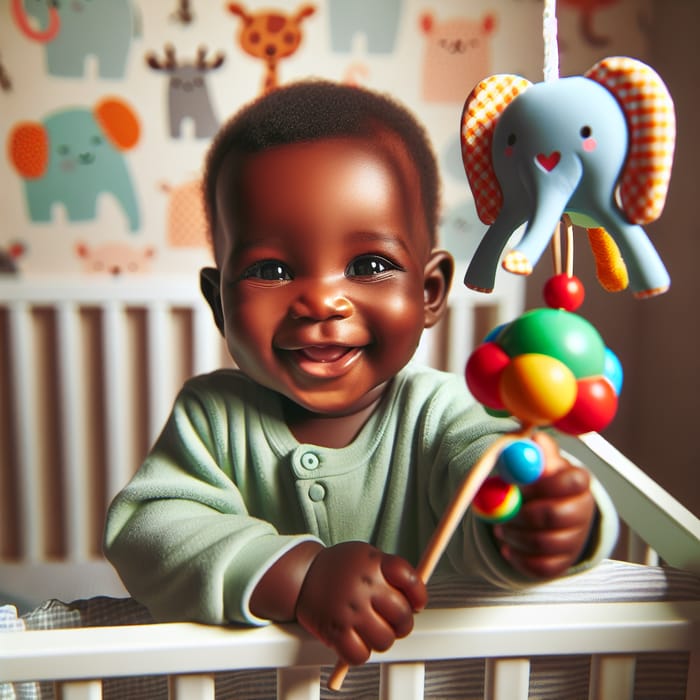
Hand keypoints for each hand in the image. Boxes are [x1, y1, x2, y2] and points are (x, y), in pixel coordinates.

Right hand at [295, 541, 426, 665]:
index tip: (417, 603)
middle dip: (402, 622)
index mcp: (375, 564)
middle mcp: (363, 586)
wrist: (304, 573)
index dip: (419, 595)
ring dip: (382, 638)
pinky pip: (360, 655)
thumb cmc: (341, 567)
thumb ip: (393, 572)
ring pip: (385, 640)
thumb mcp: (368, 555)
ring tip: (372, 628)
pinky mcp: (334, 631)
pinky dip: (361, 652)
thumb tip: (416, 601)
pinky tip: (357, 638)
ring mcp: (349, 610)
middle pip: (402, 615)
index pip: (410, 580)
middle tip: (393, 620)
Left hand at [493, 432, 595, 578]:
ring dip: (515, 535)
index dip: (540, 484)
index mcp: (577, 481)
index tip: (517, 484)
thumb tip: (536, 438)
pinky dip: (517, 556)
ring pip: (543, 542)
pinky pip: (539, 566)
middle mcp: (582, 510)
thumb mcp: (538, 462)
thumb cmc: (539, 482)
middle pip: (556, 515)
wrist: (545, 512)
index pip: (570, 481)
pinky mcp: (563, 563)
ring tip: (501, 526)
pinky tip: (508, 545)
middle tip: (502, 513)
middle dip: (523, 514)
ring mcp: (575, 539)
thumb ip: (536, 453)